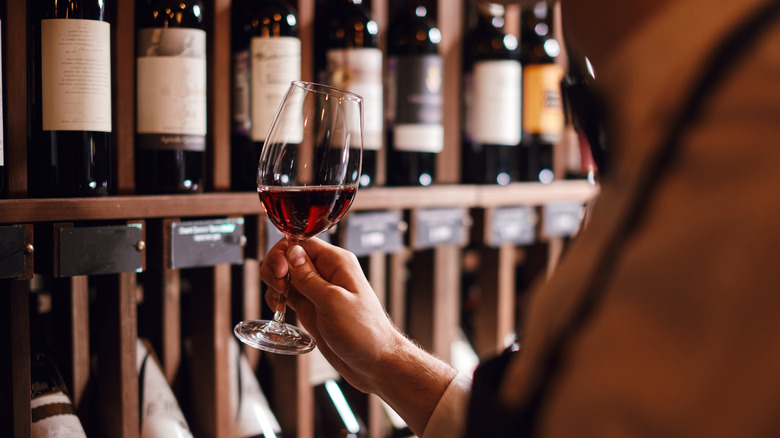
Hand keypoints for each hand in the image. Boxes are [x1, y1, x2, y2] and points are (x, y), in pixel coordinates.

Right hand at [260, 237, 405, 393]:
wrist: (373, 362)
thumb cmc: (363, 333)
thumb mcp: (333, 302)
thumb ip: (309, 277)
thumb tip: (291, 252)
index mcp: (337, 263)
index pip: (302, 243)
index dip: (284, 252)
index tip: (280, 271)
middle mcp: (327, 273)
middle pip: (290, 256)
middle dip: (276, 266)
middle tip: (278, 286)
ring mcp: (317, 291)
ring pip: (286, 274)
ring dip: (274, 282)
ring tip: (278, 298)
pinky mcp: (311, 308)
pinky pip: (288, 294)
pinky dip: (277, 297)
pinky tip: (278, 307)